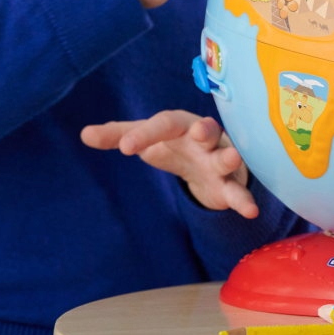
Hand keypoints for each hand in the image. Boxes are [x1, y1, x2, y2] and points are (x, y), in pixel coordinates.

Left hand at [81, 110, 257, 218]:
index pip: (162, 123)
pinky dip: (244, 199)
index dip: (144, 134)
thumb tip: (83, 134)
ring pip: (226, 155)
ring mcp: (219, 159)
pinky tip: (249, 211)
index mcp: (178, 124)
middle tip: (197, 132)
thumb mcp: (145, 139)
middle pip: (204, 129)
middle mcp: (203, 137)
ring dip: (228, 157)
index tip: (124, 148)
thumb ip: (117, 135)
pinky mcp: (230, 184)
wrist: (205, 161)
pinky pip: (238, 190)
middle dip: (203, 130)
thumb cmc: (172, 144)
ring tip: (231, 159)